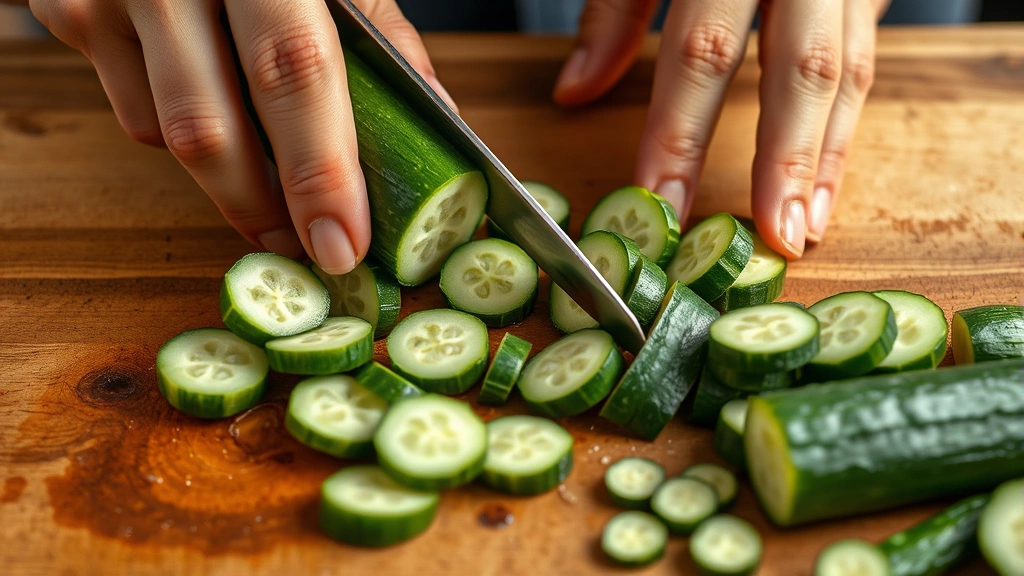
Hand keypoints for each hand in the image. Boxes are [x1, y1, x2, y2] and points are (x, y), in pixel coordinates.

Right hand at [30, 0, 453, 273]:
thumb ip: (382, 38)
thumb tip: (435, 126)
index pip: (292, 72)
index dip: (319, 171)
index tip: (341, 244)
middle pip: (209, 128)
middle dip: (264, 210)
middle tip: (307, 250)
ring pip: (166, 132)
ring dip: (228, 176)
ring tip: (272, 182)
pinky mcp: (68, 12)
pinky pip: (133, 109)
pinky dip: (182, 127)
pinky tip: (216, 105)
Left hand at [554, 0, 888, 258]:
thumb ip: (614, 10)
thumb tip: (575, 93)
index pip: (701, 50)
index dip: (681, 132)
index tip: (661, 201)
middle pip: (798, 67)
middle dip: (783, 160)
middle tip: (771, 239)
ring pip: (847, 69)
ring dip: (827, 157)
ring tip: (805, 228)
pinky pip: (864, 61)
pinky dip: (844, 128)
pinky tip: (826, 180)